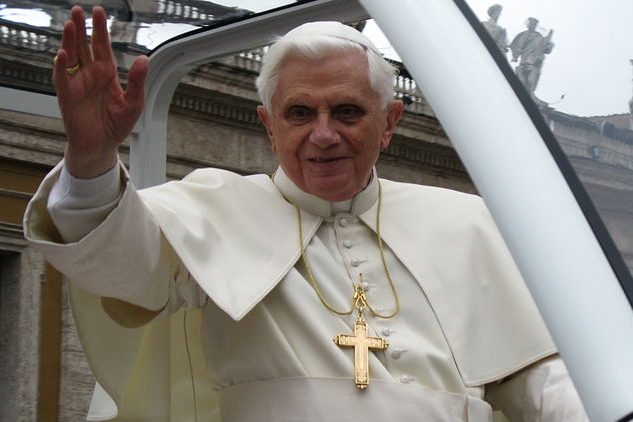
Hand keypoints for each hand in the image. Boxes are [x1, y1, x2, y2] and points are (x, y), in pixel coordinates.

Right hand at [53, 6, 147, 177]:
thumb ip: (138, 81)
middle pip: (84, 46)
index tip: (99, 12)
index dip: (100, 29)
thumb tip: (143, 59)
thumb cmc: (117, 125)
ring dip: (69, 41)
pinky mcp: (67, 96)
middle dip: (81, 28)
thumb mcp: (134, 103)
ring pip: (71, 57)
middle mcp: (90, 74)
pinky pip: (63, 78)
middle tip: (78, 10)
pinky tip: (63, 55)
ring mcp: (77, 83)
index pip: (102, 46)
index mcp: (107, 73)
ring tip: (71, 25)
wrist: (101, 146)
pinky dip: (62, 66)